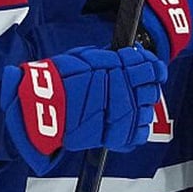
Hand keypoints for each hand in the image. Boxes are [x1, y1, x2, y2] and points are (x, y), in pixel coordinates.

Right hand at [2, 45, 166, 174]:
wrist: (39, 107)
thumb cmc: (56, 80)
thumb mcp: (83, 58)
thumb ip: (109, 58)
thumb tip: (132, 56)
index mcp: (114, 67)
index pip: (149, 67)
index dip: (153, 67)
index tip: (152, 68)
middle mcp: (120, 89)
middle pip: (150, 89)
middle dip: (147, 87)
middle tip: (137, 86)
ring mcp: (118, 114)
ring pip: (147, 110)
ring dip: (142, 107)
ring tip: (128, 105)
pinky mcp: (113, 135)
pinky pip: (138, 133)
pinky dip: (136, 128)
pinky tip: (128, 122)